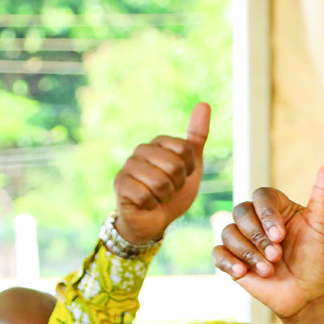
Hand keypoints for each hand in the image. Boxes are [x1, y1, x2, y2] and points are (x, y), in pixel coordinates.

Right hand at [113, 103, 210, 246]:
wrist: (155, 219)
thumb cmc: (173, 191)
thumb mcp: (192, 165)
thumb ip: (197, 136)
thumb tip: (204, 103)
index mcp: (158, 143)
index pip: (185, 149)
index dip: (189, 169)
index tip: (182, 176)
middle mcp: (141, 150)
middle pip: (174, 165)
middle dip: (178, 184)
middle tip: (170, 189)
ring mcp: (128, 166)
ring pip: (160, 182)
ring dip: (165, 196)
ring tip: (158, 196)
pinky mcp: (119, 184)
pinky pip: (146, 195)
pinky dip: (152, 204)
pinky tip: (146, 203)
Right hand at [214, 158, 323, 320]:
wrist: (310, 296)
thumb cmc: (318, 260)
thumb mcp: (323, 227)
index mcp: (277, 208)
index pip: (261, 196)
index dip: (266, 214)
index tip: (280, 236)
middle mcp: (257, 220)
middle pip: (241, 212)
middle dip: (258, 236)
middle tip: (277, 256)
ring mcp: (243, 240)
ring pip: (229, 233)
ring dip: (248, 252)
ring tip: (269, 269)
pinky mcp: (233, 260)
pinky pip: (218, 253)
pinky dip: (228, 261)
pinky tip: (242, 273)